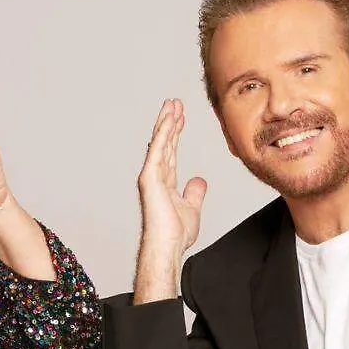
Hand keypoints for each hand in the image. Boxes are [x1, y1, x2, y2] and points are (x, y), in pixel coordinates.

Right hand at [137, 98, 206, 263]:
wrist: (169, 246)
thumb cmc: (176, 233)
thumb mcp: (192, 208)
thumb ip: (194, 192)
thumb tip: (199, 180)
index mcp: (165, 182)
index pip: (171, 151)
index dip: (176, 133)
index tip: (181, 117)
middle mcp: (156, 175)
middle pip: (164, 142)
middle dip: (170, 121)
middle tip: (175, 103)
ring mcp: (151, 176)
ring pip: (159, 142)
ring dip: (166, 121)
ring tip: (172, 104)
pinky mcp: (149, 177)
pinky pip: (158, 150)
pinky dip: (164, 133)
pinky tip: (170, 119)